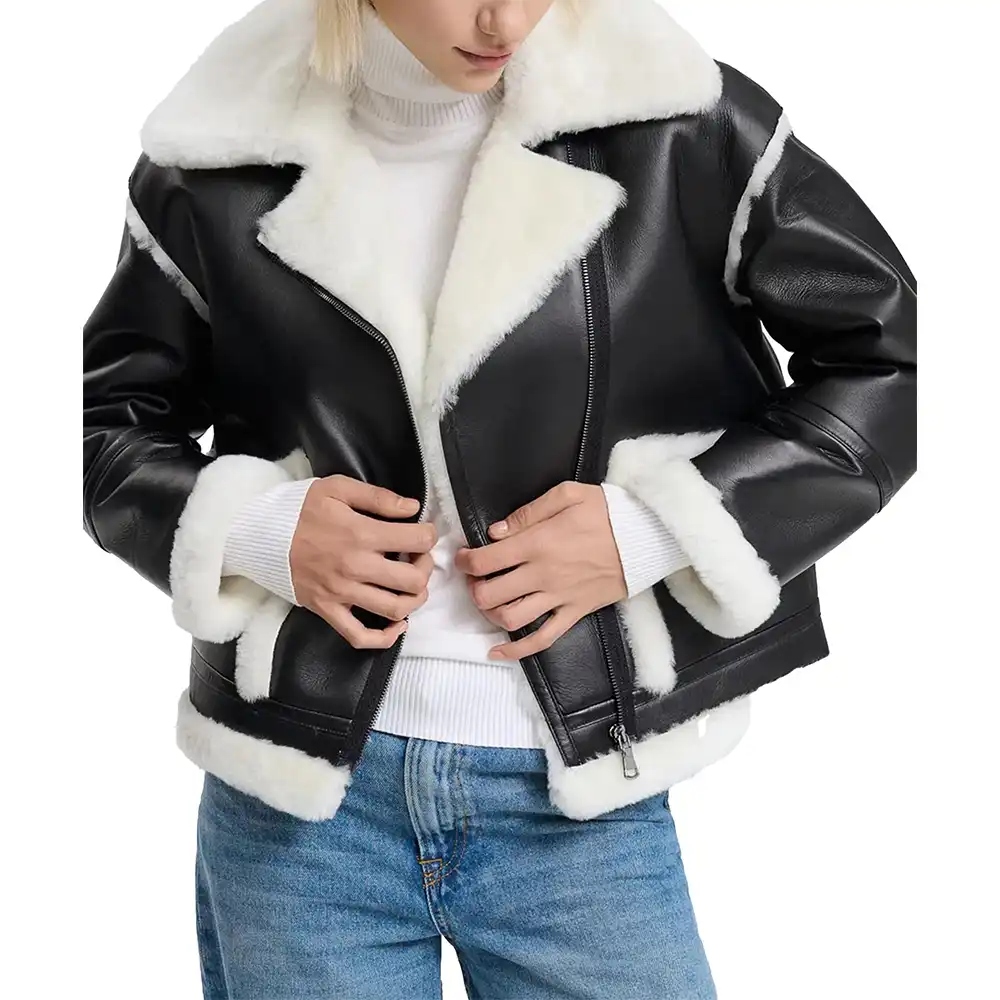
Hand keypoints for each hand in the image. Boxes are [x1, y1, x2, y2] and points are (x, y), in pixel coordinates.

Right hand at [289, 476, 436, 648]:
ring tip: (412, 585)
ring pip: (395, 610)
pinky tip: (398, 624)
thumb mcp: (338, 488)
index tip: (423, 532)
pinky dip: (385, 637)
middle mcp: (355, 567)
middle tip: (418, 558)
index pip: (417, 541)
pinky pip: (360, 636)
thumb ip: (378, 497)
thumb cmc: (300, 509)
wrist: (259, 533)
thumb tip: (412, 508)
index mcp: (361, 534)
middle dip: (425, 568)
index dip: (429, 536)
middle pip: (413, 581)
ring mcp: (342, 593)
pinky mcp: (328, 610)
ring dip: (414, 599)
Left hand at [453, 481, 627, 660]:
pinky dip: (516, 650)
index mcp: (537, 543)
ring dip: (490, 614)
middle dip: (473, 588)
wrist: (645, 536)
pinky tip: (496, 652)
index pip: (486, 560)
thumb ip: (527, 513)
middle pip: (490, 594)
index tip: (462, 558)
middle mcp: (543, 575)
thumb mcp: (566, 495)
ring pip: (510, 619)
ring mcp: (559, 598)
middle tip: (475, 579)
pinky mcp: (574, 613)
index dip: (465, 562)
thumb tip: (495, 533)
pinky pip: (542, 639)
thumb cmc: (606, 512)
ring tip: (489, 602)